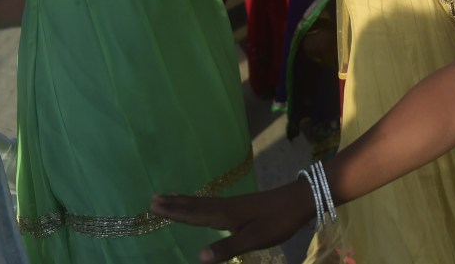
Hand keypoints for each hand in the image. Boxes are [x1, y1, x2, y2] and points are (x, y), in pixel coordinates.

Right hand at [150, 183, 311, 263]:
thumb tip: (198, 257)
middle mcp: (226, 206)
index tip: (153, 206)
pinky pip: (213, 203)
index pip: (194, 214)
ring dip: (186, 201)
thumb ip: (227, 248)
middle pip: (195, 205)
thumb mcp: (254, 238)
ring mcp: (235, 204)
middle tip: (153, 198)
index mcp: (225, 215)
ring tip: (171, 197)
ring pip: (204, 202)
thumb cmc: (278, 221)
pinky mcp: (243, 205)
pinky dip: (201, 203)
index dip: (174, 211)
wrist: (300, 200)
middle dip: (175, 203)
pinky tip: (204, 205)